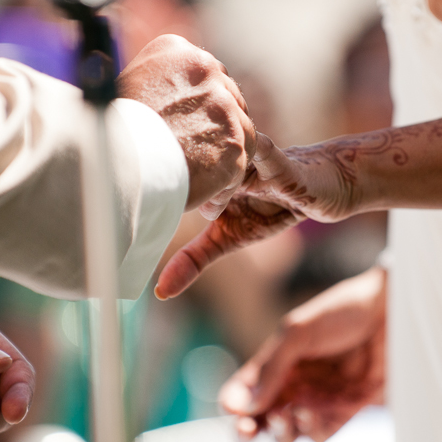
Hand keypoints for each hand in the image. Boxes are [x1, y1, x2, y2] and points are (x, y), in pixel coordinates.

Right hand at [117, 34, 255, 219]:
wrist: (115, 161)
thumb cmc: (111, 133)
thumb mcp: (129, 91)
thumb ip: (159, 89)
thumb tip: (171, 107)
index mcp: (177, 51)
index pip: (206, 75)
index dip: (200, 106)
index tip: (189, 128)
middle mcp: (206, 70)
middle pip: (229, 100)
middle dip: (218, 129)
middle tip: (198, 157)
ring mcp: (224, 106)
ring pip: (241, 131)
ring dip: (223, 158)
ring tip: (199, 184)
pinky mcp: (236, 142)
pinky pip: (239, 165)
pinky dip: (223, 186)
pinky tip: (204, 201)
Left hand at [155, 132, 355, 298]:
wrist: (324, 189)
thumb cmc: (273, 206)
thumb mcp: (230, 237)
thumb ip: (194, 259)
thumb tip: (159, 293)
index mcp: (204, 169)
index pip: (167, 167)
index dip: (144, 177)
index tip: (118, 194)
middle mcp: (223, 157)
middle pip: (186, 151)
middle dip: (167, 167)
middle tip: (139, 186)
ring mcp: (252, 155)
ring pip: (221, 149)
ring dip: (208, 169)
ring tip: (202, 196)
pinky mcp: (283, 162)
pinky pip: (266, 151)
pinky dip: (254, 153)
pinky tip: (242, 162)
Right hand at [219, 267, 386, 441]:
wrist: (390, 311)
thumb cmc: (343, 310)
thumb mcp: (298, 330)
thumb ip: (271, 367)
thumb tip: (246, 405)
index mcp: (276, 361)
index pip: (245, 390)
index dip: (234, 404)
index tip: (234, 409)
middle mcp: (294, 383)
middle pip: (261, 418)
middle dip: (248, 429)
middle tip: (247, 429)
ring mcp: (318, 398)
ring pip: (288, 431)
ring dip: (280, 430)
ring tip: (286, 416)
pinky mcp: (345, 409)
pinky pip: (320, 432)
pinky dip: (309, 430)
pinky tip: (307, 414)